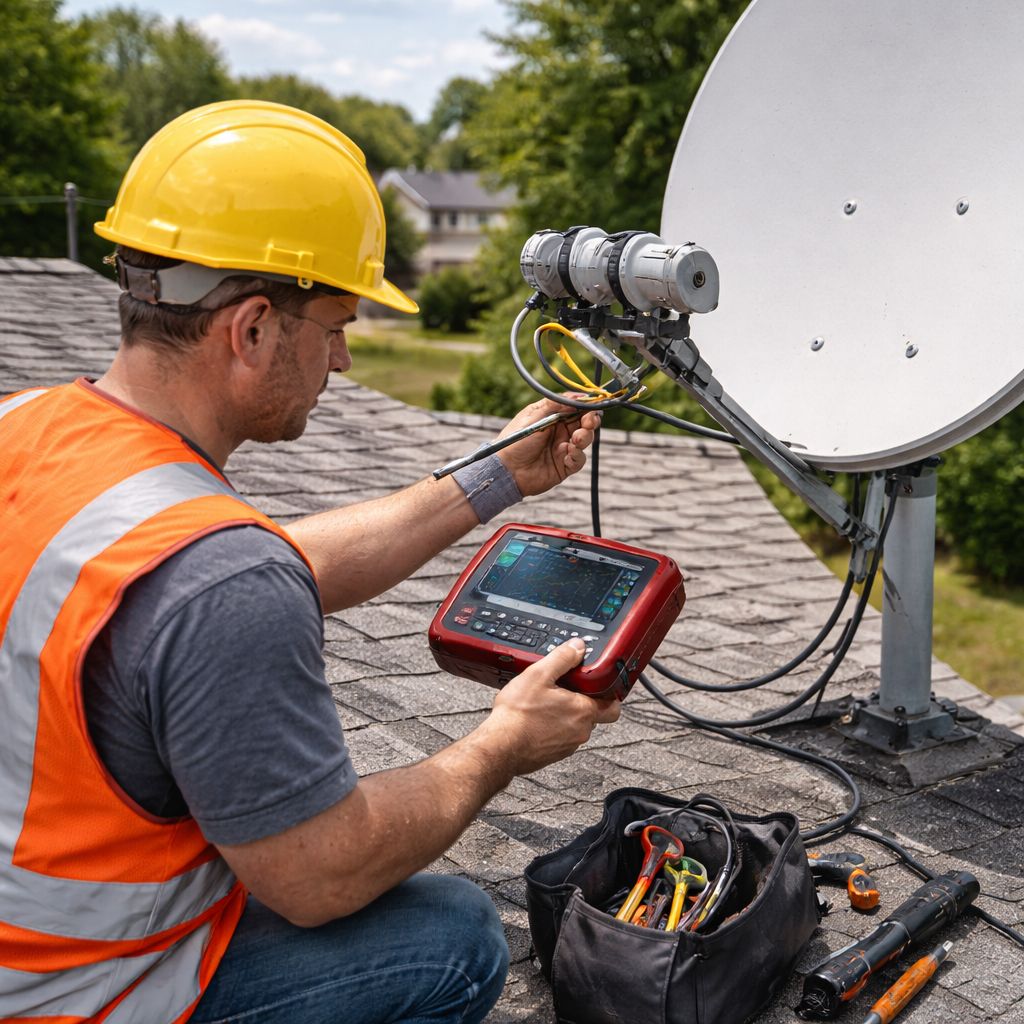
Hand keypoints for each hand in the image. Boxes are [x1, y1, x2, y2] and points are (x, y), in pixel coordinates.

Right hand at [482, 639, 620, 775]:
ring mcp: (567, 746)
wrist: (500, 746)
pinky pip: (560, 737)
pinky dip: (552, 728)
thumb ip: (562, 658)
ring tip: (544, 703)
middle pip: (592, 714)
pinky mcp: (553, 754)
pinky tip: (535, 719)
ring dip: (565, 715)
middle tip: (563, 689)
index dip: (608, 694)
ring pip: (575, 726)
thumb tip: (577, 647)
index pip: (613, 706)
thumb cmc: (518, 715)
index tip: (599, 685)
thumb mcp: (539, 674)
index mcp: (583, 711)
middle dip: (581, 701)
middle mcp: (580, 732)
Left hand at [496, 397, 600, 496]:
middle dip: (590, 420)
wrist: (506, 470)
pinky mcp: (565, 466)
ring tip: (576, 439)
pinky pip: (579, 460)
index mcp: (552, 417)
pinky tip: (568, 454)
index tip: (594, 403)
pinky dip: (577, 456)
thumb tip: (577, 396)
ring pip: (585, 440)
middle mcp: (560, 431)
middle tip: (588, 421)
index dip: (586, 406)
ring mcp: (563, 448)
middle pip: (584, 423)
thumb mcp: (534, 417)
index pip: (575, 408)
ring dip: (585, 437)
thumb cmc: (515, 441)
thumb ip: (555, 404)